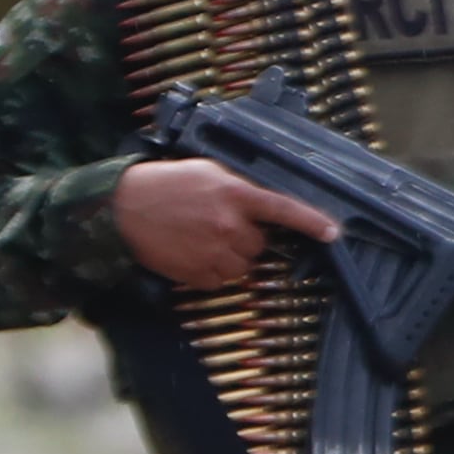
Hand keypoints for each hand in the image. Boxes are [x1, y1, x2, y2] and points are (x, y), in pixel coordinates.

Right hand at [112, 157, 338, 289]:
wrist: (121, 207)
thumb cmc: (166, 185)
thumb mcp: (208, 172)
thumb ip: (240, 187)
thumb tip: (264, 203)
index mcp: (235, 194)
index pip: (283, 209)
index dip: (311, 222)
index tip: (332, 233)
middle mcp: (229, 225)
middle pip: (260, 244)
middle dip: (245, 237)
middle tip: (217, 224)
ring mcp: (213, 251)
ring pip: (242, 265)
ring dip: (229, 256)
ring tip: (201, 238)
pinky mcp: (196, 273)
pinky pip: (219, 281)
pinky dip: (210, 271)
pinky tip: (191, 253)